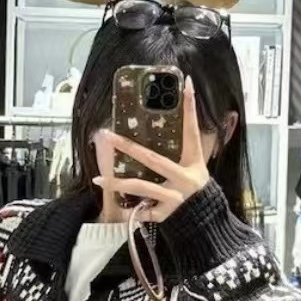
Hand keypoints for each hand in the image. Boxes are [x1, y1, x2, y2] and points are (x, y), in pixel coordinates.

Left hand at [93, 76, 209, 222]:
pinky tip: (116, 209)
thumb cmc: (193, 182)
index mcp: (194, 160)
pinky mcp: (165, 214)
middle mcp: (184, 178)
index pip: (191, 129)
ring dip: (117, 184)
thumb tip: (180, 105)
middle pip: (153, 159)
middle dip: (129, 147)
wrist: (202, 216)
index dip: (190, 108)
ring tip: (98, 180)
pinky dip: (129, 211)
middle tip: (108, 137)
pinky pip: (142, 211)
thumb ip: (184, 140)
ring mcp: (175, 197)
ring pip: (141, 187)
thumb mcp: (195, 161)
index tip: (186, 84)